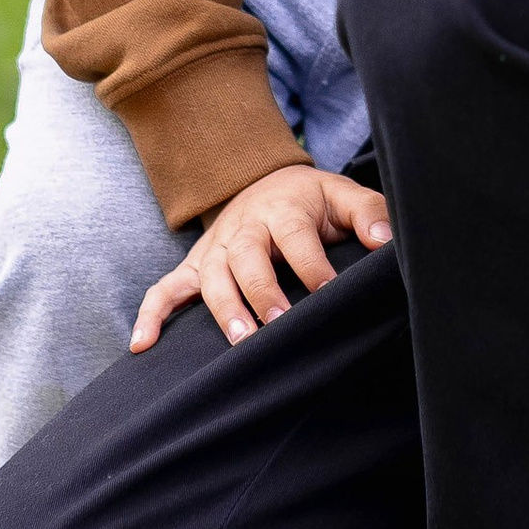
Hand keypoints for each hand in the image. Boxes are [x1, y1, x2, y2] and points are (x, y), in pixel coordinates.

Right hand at [129, 163, 391, 351]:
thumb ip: (369, 214)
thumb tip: (386, 241)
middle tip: (278, 323)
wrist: (265, 183)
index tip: (330, 292)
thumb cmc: (311, 201)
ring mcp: (215, 248)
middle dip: (262, 291)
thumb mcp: (343, 196)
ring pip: (212, 277)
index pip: (297, 237)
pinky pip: (166, 289)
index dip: (314, 265)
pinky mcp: (195, 266)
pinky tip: (141, 345)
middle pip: (248, 257)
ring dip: (223, 308)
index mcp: (284, 209)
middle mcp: (245, 227)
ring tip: (240, 340)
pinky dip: (151, 315)